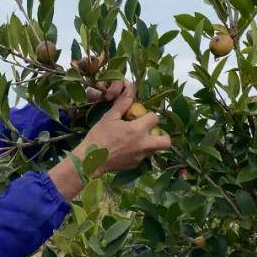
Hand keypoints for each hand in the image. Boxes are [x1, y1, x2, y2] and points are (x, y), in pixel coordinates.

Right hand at [49, 82, 170, 199]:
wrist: (90, 160)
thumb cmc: (98, 136)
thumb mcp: (109, 117)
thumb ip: (122, 104)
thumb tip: (129, 91)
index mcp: (138, 130)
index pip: (155, 118)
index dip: (149, 115)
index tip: (141, 116)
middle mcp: (143, 144)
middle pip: (166, 141)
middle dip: (163, 135)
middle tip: (153, 131)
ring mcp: (140, 157)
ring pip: (155, 150)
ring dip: (151, 143)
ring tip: (139, 139)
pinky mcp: (134, 165)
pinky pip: (143, 157)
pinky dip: (140, 152)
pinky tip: (127, 149)